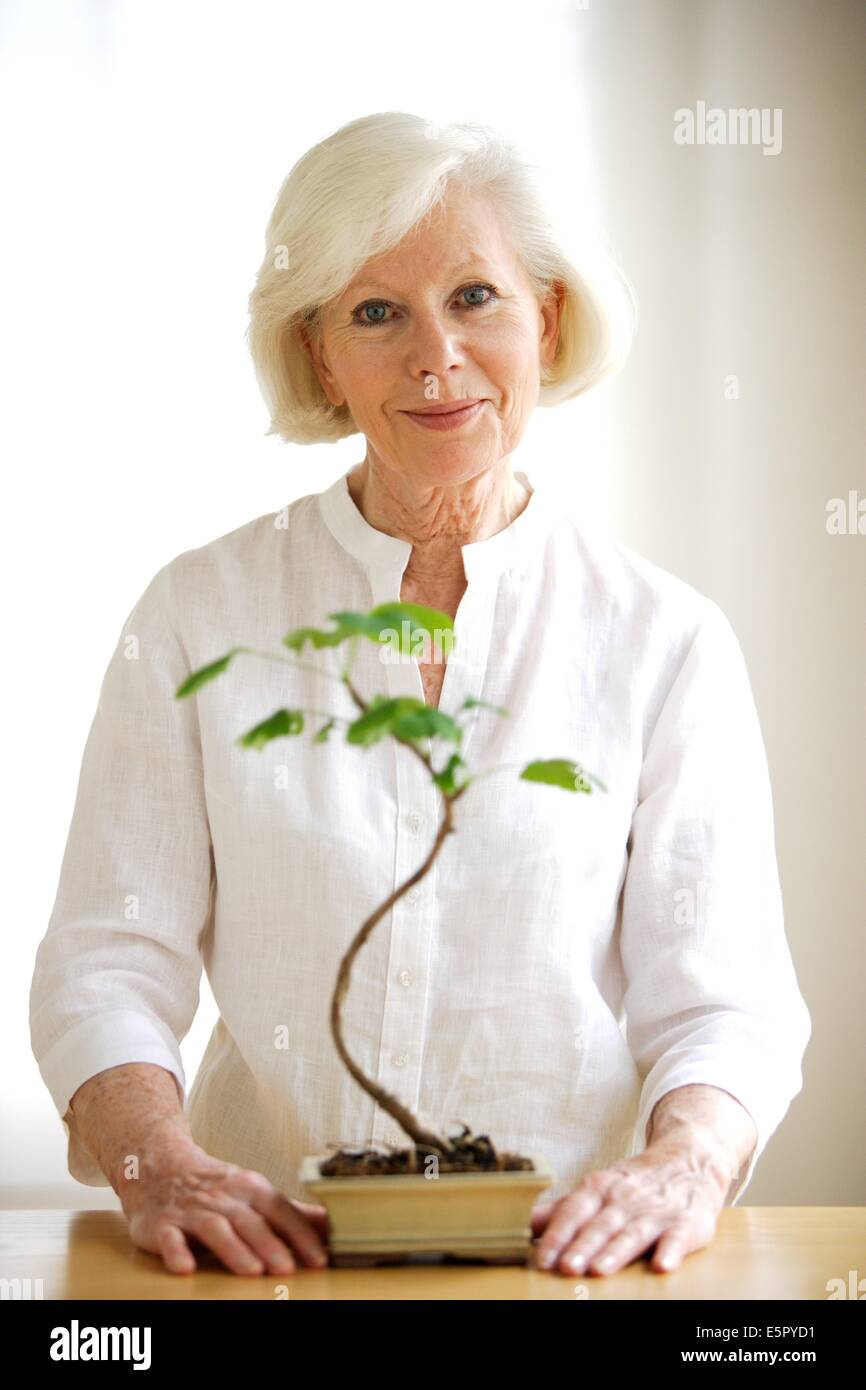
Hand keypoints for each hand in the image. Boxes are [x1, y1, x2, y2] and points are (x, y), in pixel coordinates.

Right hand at [120, 1129, 329, 1275]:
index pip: (280, 1210)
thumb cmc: (216, 1188)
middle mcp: (223, 1197)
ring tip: (252, 1271)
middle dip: (271, 1245)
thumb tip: (332, 1225)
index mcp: (250, 1188)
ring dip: (234, 1250)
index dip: (301, 1234)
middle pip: (250, 1221)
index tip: (320, 1258)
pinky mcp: (162, 1224)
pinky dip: (176, 1252)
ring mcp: (192, 1210)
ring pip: (215, 1228)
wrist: (159, 1166)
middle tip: (289, 1269)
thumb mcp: (254, 1193)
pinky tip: (186, 1267)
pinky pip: (169, 1238)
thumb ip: (290, 1213)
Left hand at [529, 1140, 729, 1275]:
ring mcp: (656, 1211)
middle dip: (583, 1245)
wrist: (689, 1160)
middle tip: (566, 1267)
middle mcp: (625, 1198)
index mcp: (599, 1188)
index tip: (542, 1258)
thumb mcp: (597, 1189)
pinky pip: (678, 1237)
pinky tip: (662, 1265)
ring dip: (616, 1251)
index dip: (557, 1234)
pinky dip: (671, 1251)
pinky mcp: (686, 1223)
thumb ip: (561, 1210)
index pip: (573, 1211)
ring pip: (633, 1231)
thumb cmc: (634, 1184)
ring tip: (600, 1270)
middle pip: (601, 1224)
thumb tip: (523, 1224)